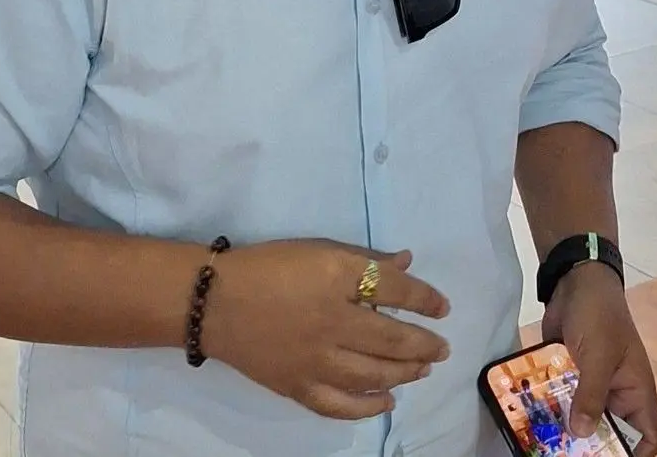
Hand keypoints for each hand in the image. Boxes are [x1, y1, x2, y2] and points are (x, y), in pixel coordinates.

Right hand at [202, 240, 451, 421]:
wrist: (214, 301)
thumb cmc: (270, 267)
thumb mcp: (320, 249)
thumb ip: (365, 258)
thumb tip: (407, 261)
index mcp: (337, 279)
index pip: (395, 290)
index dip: (425, 299)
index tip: (443, 308)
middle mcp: (331, 322)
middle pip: (391, 338)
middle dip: (424, 345)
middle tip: (443, 349)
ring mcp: (314, 360)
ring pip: (372, 374)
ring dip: (404, 374)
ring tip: (422, 369)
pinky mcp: (297, 386)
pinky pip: (339, 405)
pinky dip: (367, 407)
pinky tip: (386, 402)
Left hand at [542, 264, 656, 455]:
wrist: (576, 280)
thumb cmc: (599, 314)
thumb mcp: (598, 355)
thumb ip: (591, 395)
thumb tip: (582, 434)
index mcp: (635, 390)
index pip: (647, 435)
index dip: (635, 455)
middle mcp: (615, 393)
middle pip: (608, 434)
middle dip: (589, 447)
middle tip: (562, 455)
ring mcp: (590, 385)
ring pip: (580, 421)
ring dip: (563, 430)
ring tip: (543, 443)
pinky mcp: (568, 376)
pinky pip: (560, 402)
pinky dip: (548, 411)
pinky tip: (529, 420)